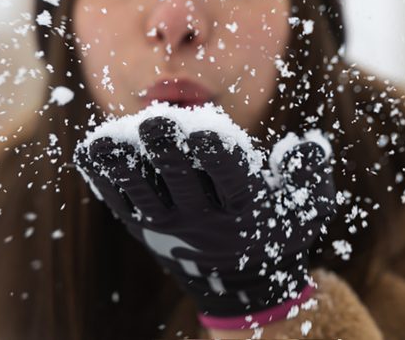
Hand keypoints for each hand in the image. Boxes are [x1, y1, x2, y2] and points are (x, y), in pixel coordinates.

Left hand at [74, 116, 335, 317]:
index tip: (204, 132)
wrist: (239, 283)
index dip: (214, 155)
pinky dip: (104, 175)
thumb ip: (312, 173)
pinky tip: (92, 148)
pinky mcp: (141, 224)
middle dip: (167, 151)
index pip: (228, 178)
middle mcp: (202, 217)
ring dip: (126, 165)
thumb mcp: (310, 208)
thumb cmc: (276, 230)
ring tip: (109, 138)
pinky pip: (117, 199)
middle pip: (180, 181)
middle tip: (156, 122)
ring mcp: (167, 222)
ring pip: (141, 192)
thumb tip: (306, 143)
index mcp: (245, 207)